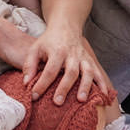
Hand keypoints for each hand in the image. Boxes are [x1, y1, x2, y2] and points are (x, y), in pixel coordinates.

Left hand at [0, 21, 115, 105]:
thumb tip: (26, 83)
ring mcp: (83, 58)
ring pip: (87, 72)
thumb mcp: (35, 49)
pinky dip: (102, 84)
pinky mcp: (90, 61)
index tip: (34, 96)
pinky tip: (103, 95)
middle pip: (70, 72)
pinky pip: (98, 72)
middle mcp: (72, 54)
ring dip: (85, 86)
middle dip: (64, 88)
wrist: (66, 27)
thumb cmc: (48, 41)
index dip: (42, 84)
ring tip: (81, 100)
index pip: (49, 70)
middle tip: (57, 102)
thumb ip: (29, 65)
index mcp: (57, 51)